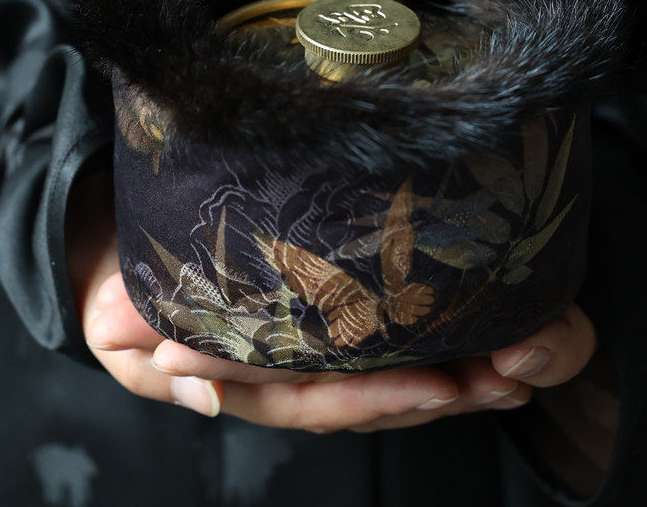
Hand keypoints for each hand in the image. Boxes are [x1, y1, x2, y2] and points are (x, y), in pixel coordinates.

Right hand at [66, 169, 596, 432]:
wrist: (131, 249)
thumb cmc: (129, 279)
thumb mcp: (121, 319)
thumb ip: (140, 347)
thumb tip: (187, 381)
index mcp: (253, 376)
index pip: (322, 396)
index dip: (376, 396)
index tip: (433, 386)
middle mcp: (300, 364)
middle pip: (382, 388)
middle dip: (448, 388)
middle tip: (510, 371)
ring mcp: (323, 333)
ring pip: (402, 361)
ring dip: (465, 362)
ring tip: (524, 352)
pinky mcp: (341, 294)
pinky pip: (399, 323)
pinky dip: (450, 326)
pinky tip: (500, 322)